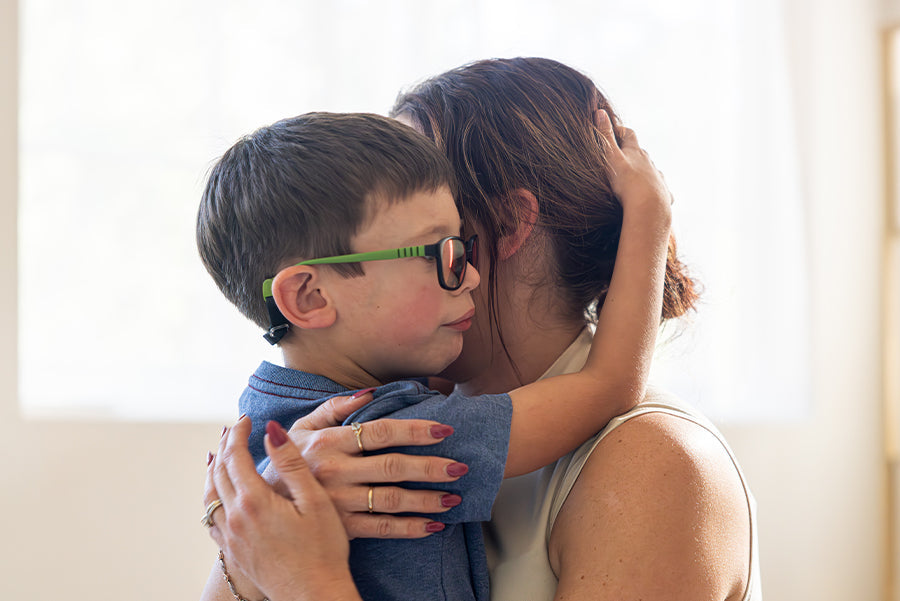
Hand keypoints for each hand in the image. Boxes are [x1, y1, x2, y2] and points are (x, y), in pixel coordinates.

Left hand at [204, 416, 361, 600]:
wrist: (314, 596)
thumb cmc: (323, 550)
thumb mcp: (314, 501)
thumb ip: (291, 463)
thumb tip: (271, 430)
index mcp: (255, 501)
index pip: (236, 456)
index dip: (239, 434)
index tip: (247, 419)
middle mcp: (236, 518)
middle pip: (218, 471)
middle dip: (226, 445)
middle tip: (235, 428)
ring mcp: (231, 537)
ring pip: (210, 494)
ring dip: (214, 468)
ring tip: (220, 453)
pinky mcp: (233, 551)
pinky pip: (211, 517)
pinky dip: (211, 496)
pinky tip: (218, 493)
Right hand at [262, 392, 468, 538]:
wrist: (262, 506)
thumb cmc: (288, 461)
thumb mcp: (302, 427)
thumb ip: (335, 407)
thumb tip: (369, 393)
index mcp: (329, 442)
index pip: (380, 432)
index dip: (414, 430)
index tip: (444, 430)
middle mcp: (335, 472)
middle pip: (392, 467)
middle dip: (430, 467)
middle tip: (460, 466)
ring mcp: (339, 502)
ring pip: (392, 500)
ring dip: (426, 499)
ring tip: (454, 497)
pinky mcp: (342, 528)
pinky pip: (382, 529)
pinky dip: (411, 528)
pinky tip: (433, 525)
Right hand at [594, 109, 672, 220]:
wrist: (648, 206)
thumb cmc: (627, 182)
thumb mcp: (611, 157)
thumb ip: (605, 136)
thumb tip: (600, 112)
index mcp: (636, 152)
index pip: (629, 135)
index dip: (621, 131)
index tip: (614, 131)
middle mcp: (650, 162)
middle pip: (642, 153)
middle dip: (633, 153)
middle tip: (622, 157)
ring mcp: (658, 177)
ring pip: (652, 171)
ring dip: (644, 172)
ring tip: (635, 180)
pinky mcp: (664, 193)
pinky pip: (660, 190)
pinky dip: (655, 190)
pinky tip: (651, 198)